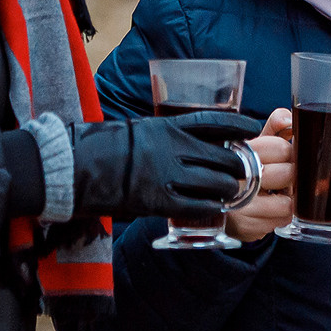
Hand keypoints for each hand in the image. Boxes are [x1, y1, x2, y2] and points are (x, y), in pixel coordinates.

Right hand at [71, 109, 263, 219]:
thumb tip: (193, 144)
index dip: (237, 125)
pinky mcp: (159, 201)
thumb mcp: (142, 131)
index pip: (214, 122)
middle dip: (237, 166)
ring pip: (216, 183)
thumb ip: (167, 136)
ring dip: (228, 189)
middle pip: (223, 156)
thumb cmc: (106, 147)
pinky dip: (211, 208)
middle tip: (241, 172)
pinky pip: (198, 206)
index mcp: (168, 127)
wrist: (76, 166)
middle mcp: (173, 148)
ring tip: (229, 192)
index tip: (253, 128)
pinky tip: (215, 209)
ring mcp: (168, 175)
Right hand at [226, 109, 296, 242]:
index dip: (289, 152)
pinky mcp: (243, 227)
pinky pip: (280, 222)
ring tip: (279, 194)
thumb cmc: (244, 169)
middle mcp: (234, 177)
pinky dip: (280, 216)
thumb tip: (288, 117)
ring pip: (287, 203)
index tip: (285, 155)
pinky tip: (270, 209)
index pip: (280, 147)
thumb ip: (275, 127)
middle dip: (291, 176)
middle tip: (285, 177)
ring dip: (289, 200)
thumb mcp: (256, 144)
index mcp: (238, 150)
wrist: (217, 206)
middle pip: (287, 173)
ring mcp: (238, 204)